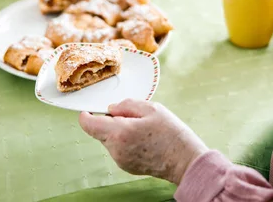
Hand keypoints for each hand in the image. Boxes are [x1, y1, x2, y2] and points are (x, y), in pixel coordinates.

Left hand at [79, 99, 208, 184]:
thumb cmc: (172, 135)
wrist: (186, 161)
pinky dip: (125, 141)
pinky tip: (143, 140)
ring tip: (142, 129)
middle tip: (132, 117)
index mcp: (120, 133)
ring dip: (119, 131)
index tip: (89, 109)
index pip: (89, 124)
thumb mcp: (152, 109)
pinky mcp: (126, 166)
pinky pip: (118, 149)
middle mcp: (116, 150)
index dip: (86, 115)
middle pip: (99, 131)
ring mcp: (120, 160)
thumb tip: (111, 108)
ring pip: (109, 140)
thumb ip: (126, 105)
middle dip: (110, 121)